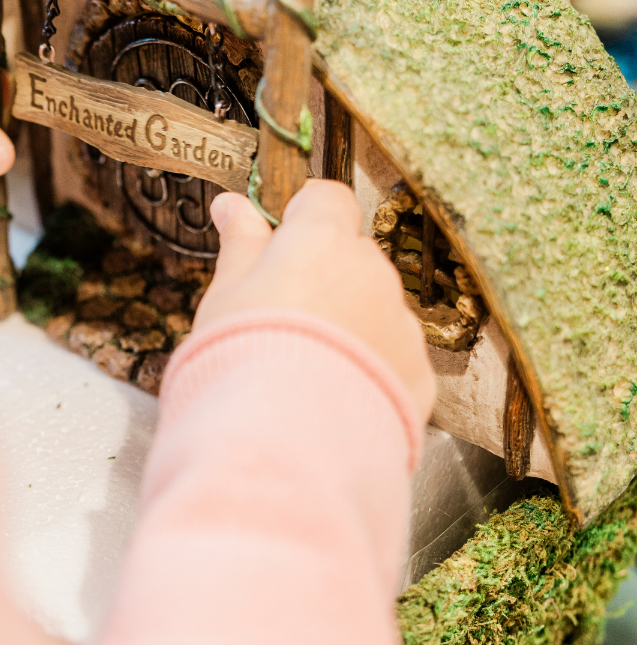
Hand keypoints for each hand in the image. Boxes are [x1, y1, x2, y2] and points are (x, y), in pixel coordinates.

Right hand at [194, 181, 434, 424]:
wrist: (281, 445)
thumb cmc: (242, 361)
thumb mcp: (225, 294)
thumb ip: (240, 244)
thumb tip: (231, 205)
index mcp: (322, 241)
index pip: (328, 198)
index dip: (304, 216)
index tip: (281, 240)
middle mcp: (373, 273)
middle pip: (353, 256)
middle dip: (325, 276)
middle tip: (283, 319)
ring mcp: (401, 324)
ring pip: (376, 308)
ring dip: (350, 324)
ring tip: (305, 369)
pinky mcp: (419, 374)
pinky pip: (394, 359)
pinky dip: (370, 371)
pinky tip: (333, 398)